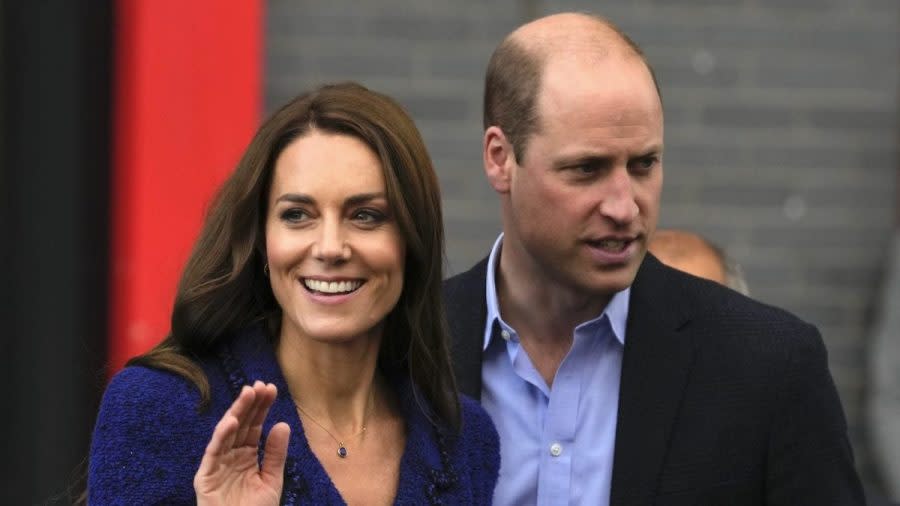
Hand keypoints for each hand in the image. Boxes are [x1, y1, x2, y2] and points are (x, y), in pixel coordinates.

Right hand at [194, 381, 290, 505]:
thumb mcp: (271, 480)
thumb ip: (275, 454)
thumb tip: (282, 424)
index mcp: (247, 456)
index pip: (255, 426)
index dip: (262, 408)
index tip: (271, 389)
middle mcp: (231, 456)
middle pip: (241, 425)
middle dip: (250, 404)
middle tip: (261, 385)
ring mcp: (217, 464)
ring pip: (227, 433)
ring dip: (237, 412)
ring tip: (249, 393)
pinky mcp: (205, 476)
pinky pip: (214, 452)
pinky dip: (222, 435)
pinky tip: (233, 420)